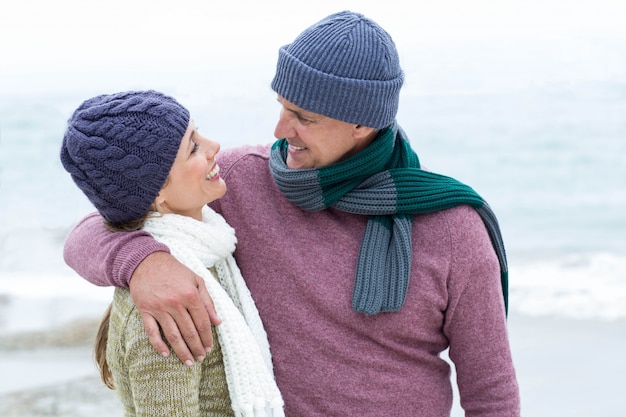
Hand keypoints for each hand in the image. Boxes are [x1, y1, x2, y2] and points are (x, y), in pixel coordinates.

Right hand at [129, 251, 220, 365]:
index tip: (209, 348)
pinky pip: (152, 332)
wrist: (147, 262)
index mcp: (191, 295)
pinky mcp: (145, 310)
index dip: (207, 337)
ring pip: (173, 335)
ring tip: (188, 362)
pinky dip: (158, 344)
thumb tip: (218, 322)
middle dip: (196, 348)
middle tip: (200, 359)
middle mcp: (176, 303)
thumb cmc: (175, 271)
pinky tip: (166, 354)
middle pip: (189, 332)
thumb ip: (208, 301)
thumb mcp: (197, 281)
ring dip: (181, 351)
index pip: (202, 322)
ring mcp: (159, 308)